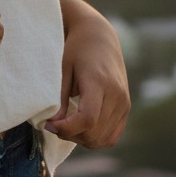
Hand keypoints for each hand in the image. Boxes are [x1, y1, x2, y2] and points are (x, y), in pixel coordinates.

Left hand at [44, 0, 130, 147]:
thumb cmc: (76, 50)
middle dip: (70, 134)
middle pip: (94, 132)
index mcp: (99, 82)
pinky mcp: (126, 108)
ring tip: (67, 125)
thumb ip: (60, 100)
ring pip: (103, 138)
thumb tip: (54, 126)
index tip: (49, 125)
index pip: (87, 118)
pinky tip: (81, 129)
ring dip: (82, 139)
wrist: (99, 37)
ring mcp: (124, 103)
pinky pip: (112, 136)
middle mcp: (117, 94)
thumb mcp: (63, 71)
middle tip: (55, 124)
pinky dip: (95, 139)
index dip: (67, 128)